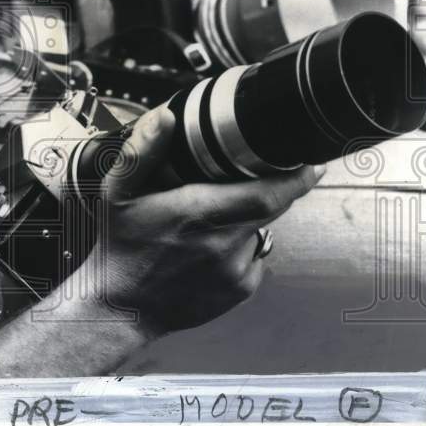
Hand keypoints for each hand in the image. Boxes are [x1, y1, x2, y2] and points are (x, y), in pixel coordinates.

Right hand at [80, 106, 323, 337]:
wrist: (121, 307)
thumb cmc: (120, 247)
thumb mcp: (116, 192)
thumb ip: (141, 151)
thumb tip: (166, 118)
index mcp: (195, 213)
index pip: (265, 195)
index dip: (294, 178)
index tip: (308, 164)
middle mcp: (221, 244)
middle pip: (270, 208)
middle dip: (270, 189)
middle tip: (249, 179)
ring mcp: (234, 271)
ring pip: (260, 230)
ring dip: (247, 218)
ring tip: (209, 222)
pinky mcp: (239, 290)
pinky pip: (255, 256)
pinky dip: (242, 246)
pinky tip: (210, 248)